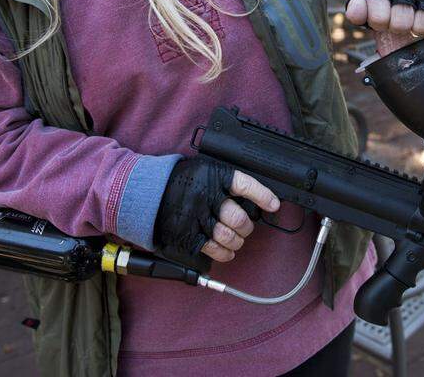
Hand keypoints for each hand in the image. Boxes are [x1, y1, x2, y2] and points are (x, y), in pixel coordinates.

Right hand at [153, 157, 279, 264]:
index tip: (274, 204)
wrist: (149, 191)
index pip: (245, 185)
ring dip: (237, 241)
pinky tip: (227, 252)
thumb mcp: (204, 170)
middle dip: (247, 227)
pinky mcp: (187, 235)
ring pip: (228, 236)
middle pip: (238, 218)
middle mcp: (206, 196)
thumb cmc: (182, 181)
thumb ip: (225, 180)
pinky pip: (212, 249)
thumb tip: (254, 197)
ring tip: (237, 240)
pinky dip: (224, 253)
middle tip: (246, 227)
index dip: (263, 196)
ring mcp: (196, 217)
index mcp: (213, 176)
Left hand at [344, 0, 423, 39]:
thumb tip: (354, 14)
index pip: (378, 17)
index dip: (379, 23)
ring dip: (416, 29)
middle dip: (398, 27)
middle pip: (400, 25)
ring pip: (421, 27)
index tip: (381, 17)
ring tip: (413, 18)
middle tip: (398, 18)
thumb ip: (356, 8)